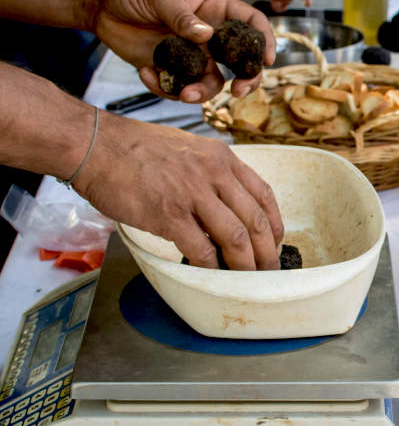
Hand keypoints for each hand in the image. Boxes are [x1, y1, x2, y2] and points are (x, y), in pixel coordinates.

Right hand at [74, 113, 283, 269]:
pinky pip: (201, 249)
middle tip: (269, 272)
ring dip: (246, 265)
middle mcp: (214, 174)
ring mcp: (192, 194)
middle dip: (267, 253)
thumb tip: (229, 209)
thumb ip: (214, 175)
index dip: (275, 225)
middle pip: (256, 221)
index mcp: (222, 159)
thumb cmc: (138, 149)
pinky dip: (212, 268)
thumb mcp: (190, 149)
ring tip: (248, 280)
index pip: (264, 196)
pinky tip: (213, 276)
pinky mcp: (169, 215)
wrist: (96, 145)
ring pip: (236, 238)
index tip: (275, 244)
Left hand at [92, 0, 275, 102]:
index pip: (250, 23)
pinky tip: (146, 73)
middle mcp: (210, 36)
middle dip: (246, 80)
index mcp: (215, 9)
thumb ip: (181, 14)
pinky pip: (179, 87)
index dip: (264, 41)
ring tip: (183, 94)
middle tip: (239, 92)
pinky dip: (165, 88)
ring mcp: (192, 55)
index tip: (267, 59)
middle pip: (241, 62)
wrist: (100, 3)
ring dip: (202, 93)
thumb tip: (205, 36)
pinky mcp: (172, 69)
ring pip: (212, 82)